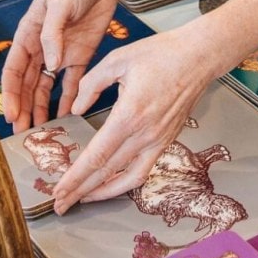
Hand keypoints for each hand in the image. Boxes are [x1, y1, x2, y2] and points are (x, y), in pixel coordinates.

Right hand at [0, 0, 117, 129]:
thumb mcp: (58, 4)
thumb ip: (52, 35)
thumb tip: (50, 64)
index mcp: (28, 35)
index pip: (14, 71)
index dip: (11, 94)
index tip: (11, 115)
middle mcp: (41, 48)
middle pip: (28, 85)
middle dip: (24, 108)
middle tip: (23, 133)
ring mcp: (60, 53)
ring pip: (46, 88)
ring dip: (42, 108)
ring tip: (40, 130)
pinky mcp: (80, 56)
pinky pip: (72, 82)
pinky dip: (68, 99)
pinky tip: (66, 116)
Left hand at [51, 25, 223, 212]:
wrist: (199, 57)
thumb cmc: (162, 53)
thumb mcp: (117, 59)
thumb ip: (90, 84)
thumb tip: (75, 108)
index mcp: (129, 115)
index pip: (96, 156)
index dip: (74, 177)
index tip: (58, 190)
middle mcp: (145, 134)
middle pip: (107, 173)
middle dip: (80, 191)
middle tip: (60, 205)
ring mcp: (158, 140)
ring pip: (127, 179)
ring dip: (102, 194)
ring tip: (82, 200)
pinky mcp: (167, 141)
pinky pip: (144, 170)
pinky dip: (125, 183)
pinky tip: (111, 184)